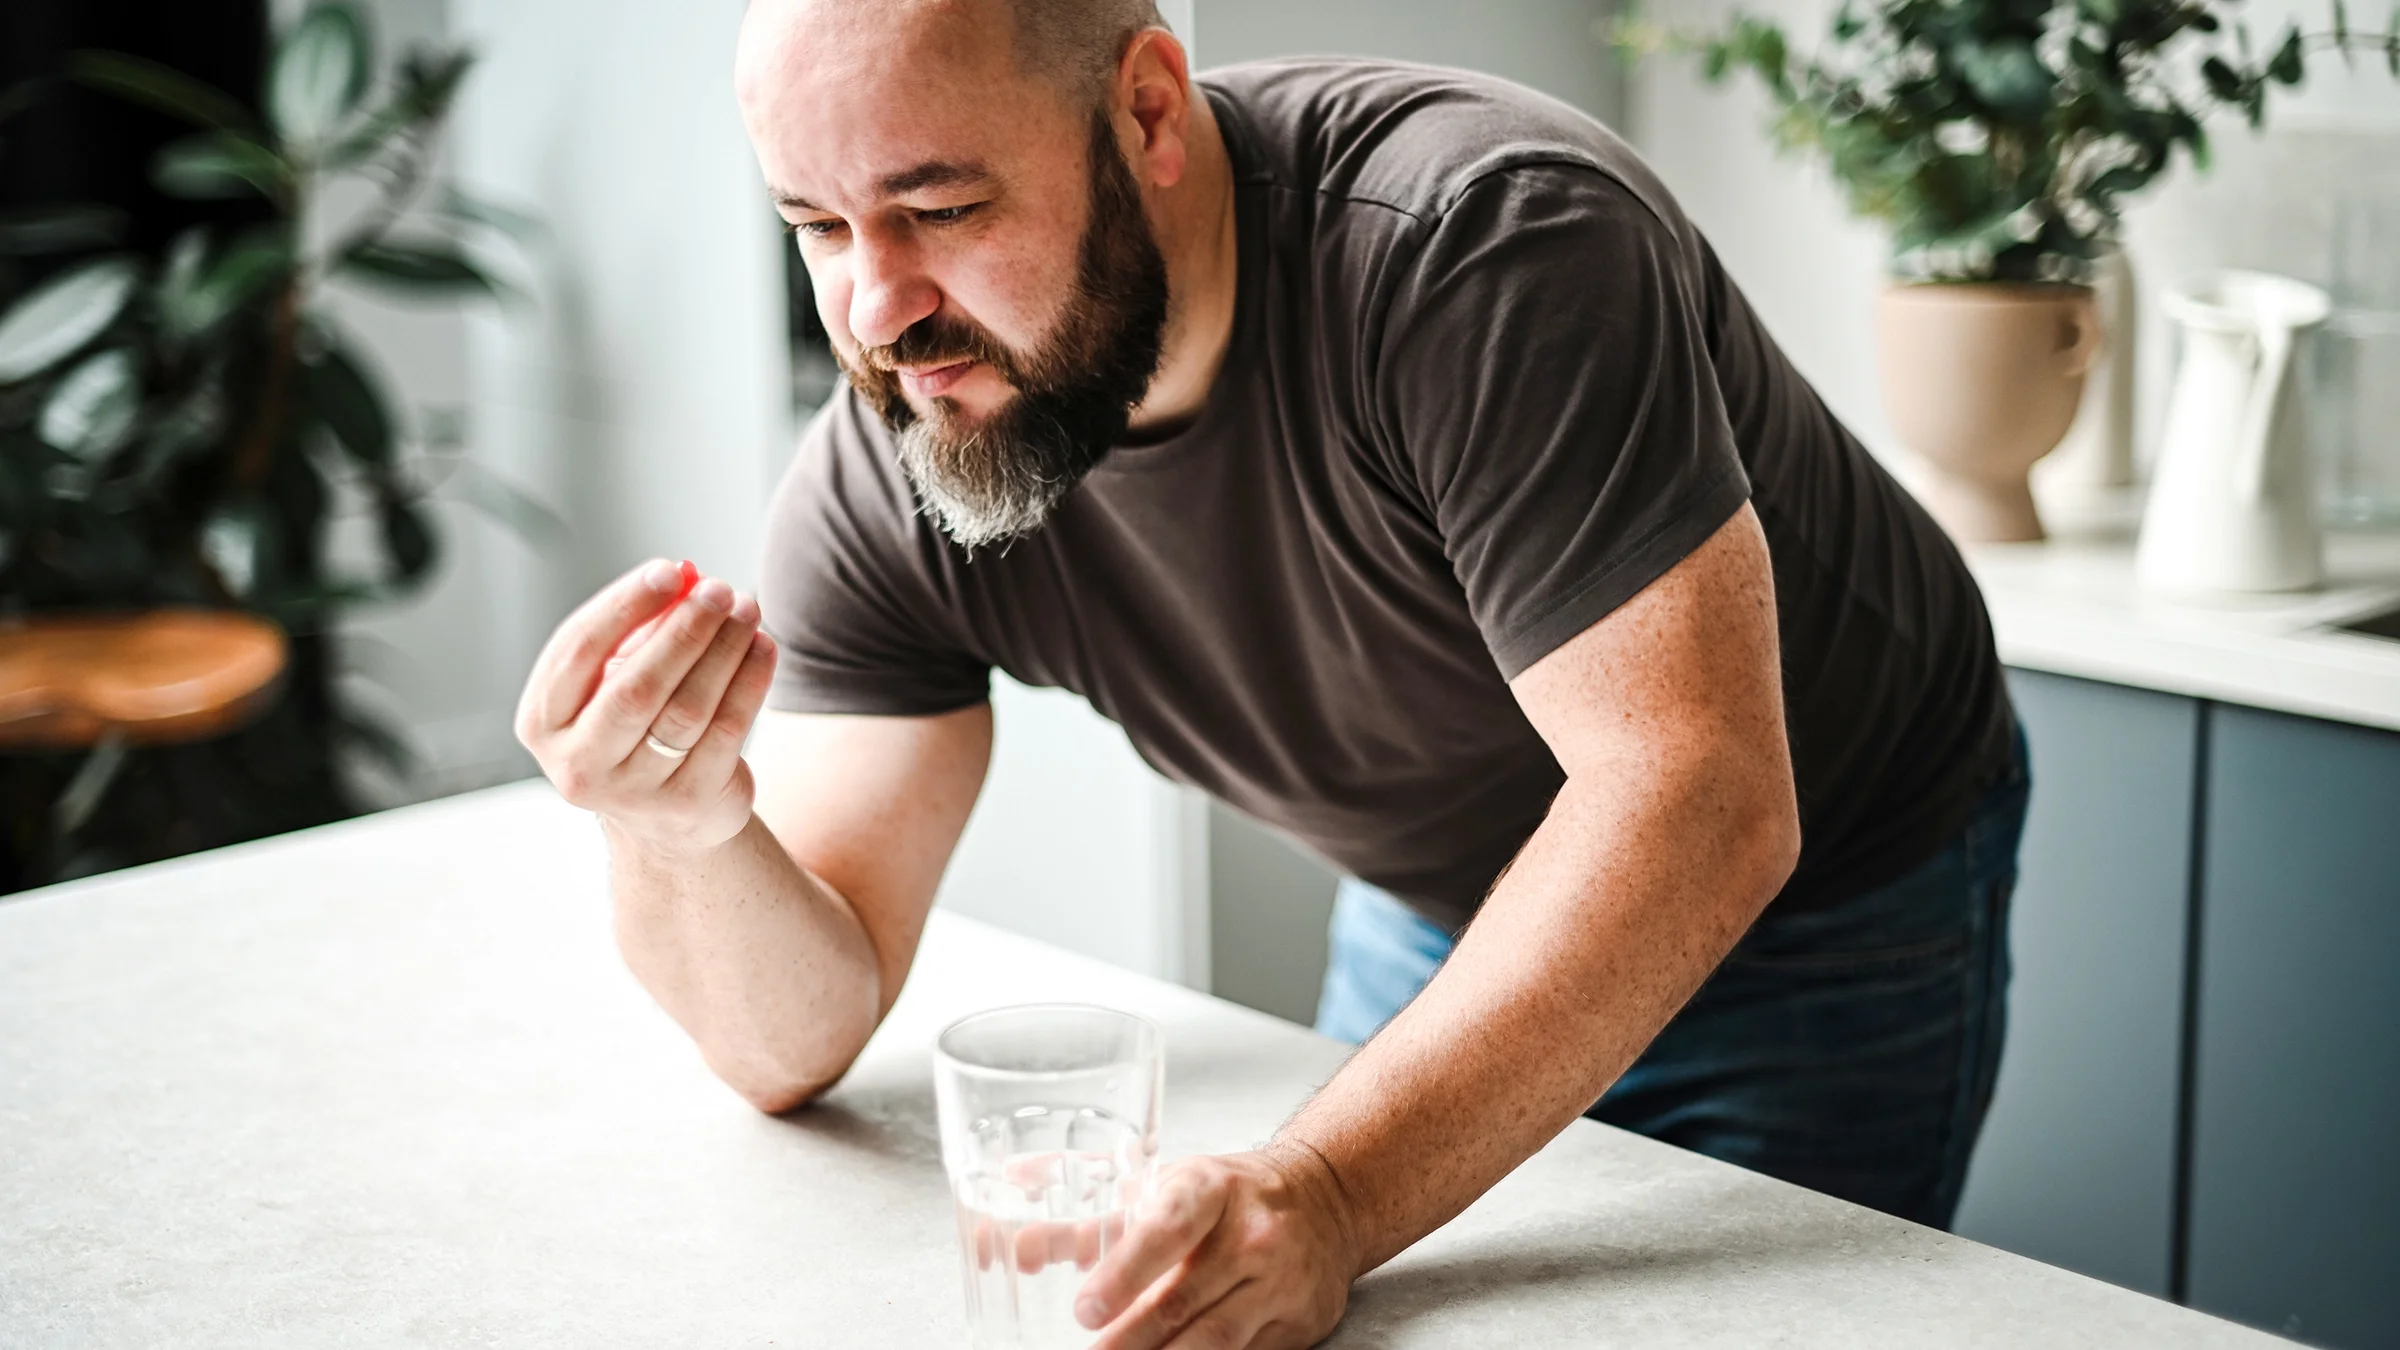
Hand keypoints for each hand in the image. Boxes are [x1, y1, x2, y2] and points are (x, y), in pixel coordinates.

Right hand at [514, 558, 778, 852]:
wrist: (664, 814)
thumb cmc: (634, 723)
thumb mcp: (618, 676)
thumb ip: (641, 628)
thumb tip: (687, 577)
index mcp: (542, 720)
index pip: (578, 651)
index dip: (625, 606)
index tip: (669, 570)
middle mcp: (577, 763)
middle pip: (635, 687)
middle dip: (682, 631)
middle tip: (718, 589)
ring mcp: (631, 792)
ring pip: (686, 710)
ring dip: (722, 651)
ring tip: (746, 610)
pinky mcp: (686, 802)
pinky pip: (725, 732)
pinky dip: (748, 683)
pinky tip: (763, 647)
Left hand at [1077, 1142, 1361, 1349]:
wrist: (1325, 1199)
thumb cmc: (1227, 1193)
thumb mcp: (1163, 1185)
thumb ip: (1088, 1220)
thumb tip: (1017, 1249)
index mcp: (1212, 1188)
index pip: (1167, 1230)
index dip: (1125, 1272)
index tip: (1086, 1308)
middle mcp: (1252, 1235)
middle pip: (1183, 1299)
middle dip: (1128, 1340)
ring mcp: (1280, 1283)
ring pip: (1215, 1341)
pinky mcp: (1298, 1325)